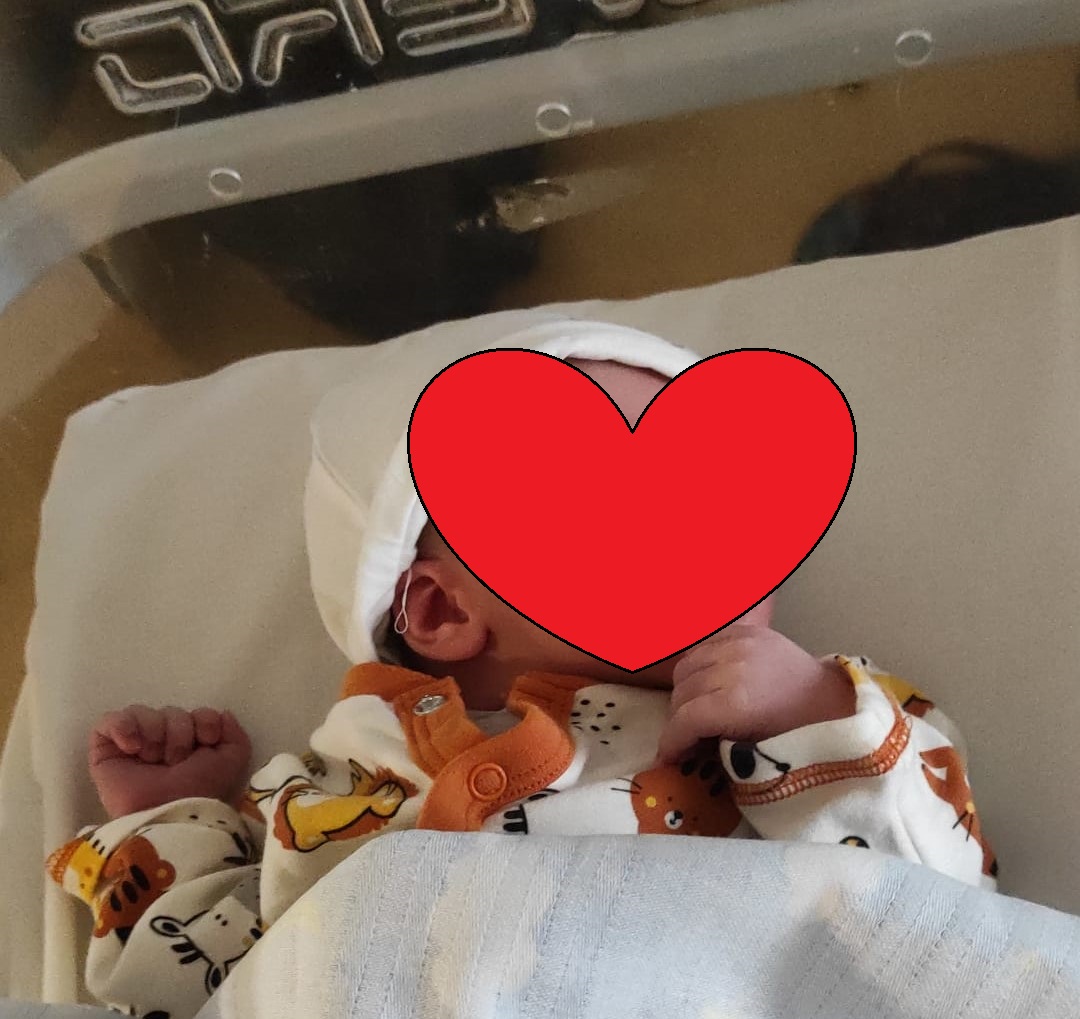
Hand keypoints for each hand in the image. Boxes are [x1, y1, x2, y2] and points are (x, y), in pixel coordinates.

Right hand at [89, 705, 251, 819]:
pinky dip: (122, 726)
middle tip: (175, 761)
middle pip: (171, 711)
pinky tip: (132, 746)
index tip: (206, 740)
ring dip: (154, 732)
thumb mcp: (231, 761)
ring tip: (153, 758)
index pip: (197, 713)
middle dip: (178, 733)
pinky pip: (107, 722)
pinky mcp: (104, 753)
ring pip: (142, 713)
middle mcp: (161, 743)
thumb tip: (222, 714)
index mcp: (190, 746)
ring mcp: (132, 747)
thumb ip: (234, 734)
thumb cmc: (200, 790)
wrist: (167, 812)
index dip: (204, 720)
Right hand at [657, 625, 855, 763]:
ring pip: (686, 665)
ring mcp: (739, 643)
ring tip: (696, 709)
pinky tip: (707, 682)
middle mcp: (732, 666)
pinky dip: (698, 665)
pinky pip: (703, 645)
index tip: (665, 758)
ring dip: (684, 691)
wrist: (832, 699)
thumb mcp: (755, 748)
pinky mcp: (745, 630)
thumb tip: (683, 752)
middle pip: (681, 692)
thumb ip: (714, 746)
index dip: (670, 742)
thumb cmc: (799, 731)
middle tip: (685, 738)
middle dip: (678, 720)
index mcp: (737, 702)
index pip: (684, 720)